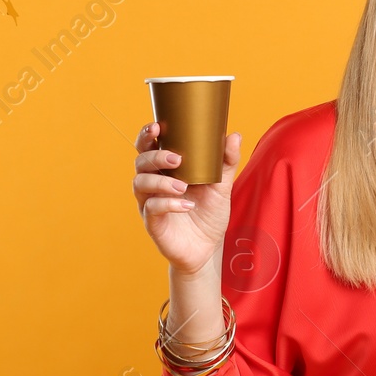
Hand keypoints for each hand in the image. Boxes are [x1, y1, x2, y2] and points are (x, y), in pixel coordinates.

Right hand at [132, 123, 242, 273]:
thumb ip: (226, 162)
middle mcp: (153, 184)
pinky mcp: (153, 223)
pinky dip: (168, 204)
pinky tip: (186, 205)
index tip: (157, 126)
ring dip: (161, 181)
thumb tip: (234, 135)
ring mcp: (150, 203)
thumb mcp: (222, 186)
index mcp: (165, 170)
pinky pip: (151, 209)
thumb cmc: (209, 213)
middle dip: (155, 156)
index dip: (147, 135)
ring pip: (141, 184)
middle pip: (141, 162)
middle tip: (177, 158)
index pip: (148, 147)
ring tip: (182, 186)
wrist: (208, 248)